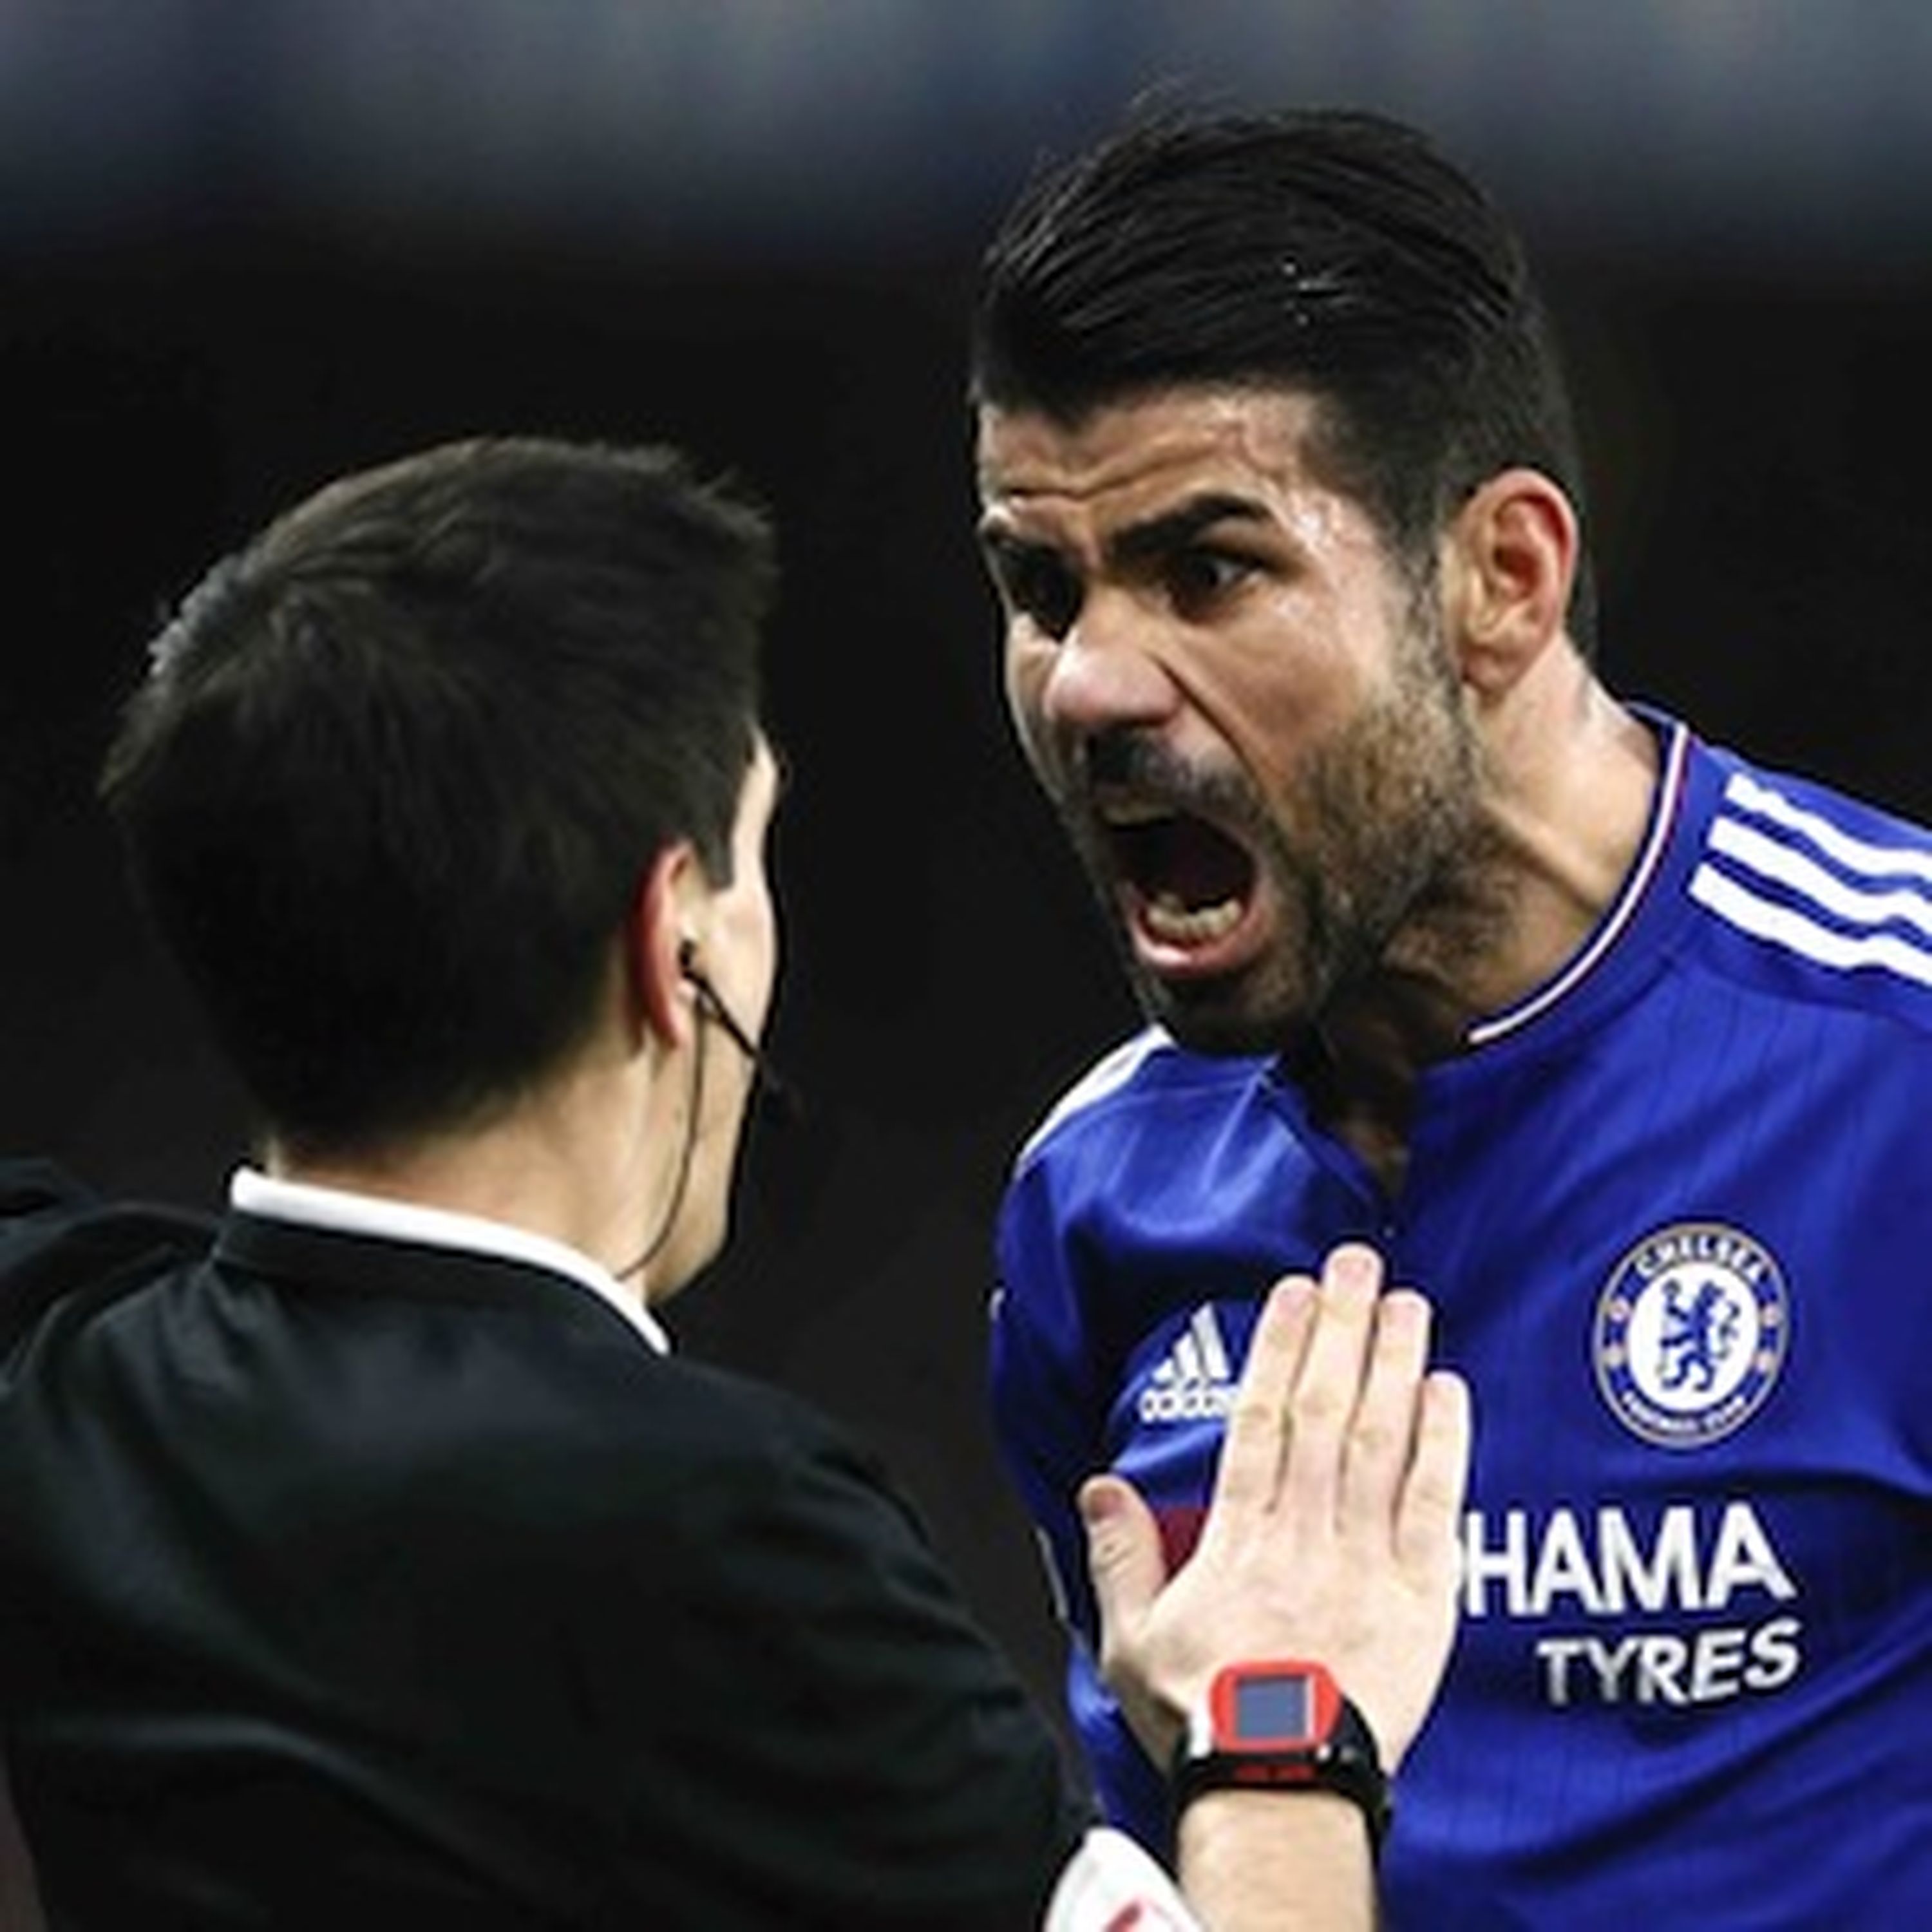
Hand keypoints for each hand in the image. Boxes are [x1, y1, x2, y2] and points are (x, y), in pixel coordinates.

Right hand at [1079, 1244, 1470, 1774]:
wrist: (1280, 1789)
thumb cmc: (1206, 1718)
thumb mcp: (1131, 1638)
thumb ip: (1121, 1553)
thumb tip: (1102, 1483)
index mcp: (1239, 1536)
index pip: (1260, 1418)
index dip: (1278, 1347)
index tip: (1292, 1291)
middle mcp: (1305, 1532)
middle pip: (1324, 1409)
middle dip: (1339, 1329)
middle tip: (1356, 1263)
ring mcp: (1365, 1561)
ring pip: (1380, 1442)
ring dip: (1393, 1366)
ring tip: (1406, 1302)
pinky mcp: (1420, 1599)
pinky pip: (1434, 1508)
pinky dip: (1443, 1446)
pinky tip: (1449, 1391)